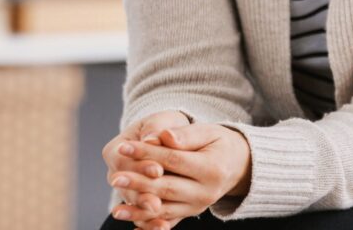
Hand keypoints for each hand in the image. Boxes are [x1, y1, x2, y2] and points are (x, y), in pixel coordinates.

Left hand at [107, 123, 251, 229]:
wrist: (237, 165)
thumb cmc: (219, 142)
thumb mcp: (208, 131)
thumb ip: (185, 134)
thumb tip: (163, 136)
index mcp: (211, 169)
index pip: (173, 160)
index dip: (147, 153)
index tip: (124, 146)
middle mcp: (206, 193)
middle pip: (167, 188)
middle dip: (138, 184)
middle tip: (115, 178)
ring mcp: (198, 207)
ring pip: (165, 210)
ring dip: (139, 210)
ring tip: (117, 210)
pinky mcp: (191, 213)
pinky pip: (168, 220)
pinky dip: (150, 223)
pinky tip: (132, 222)